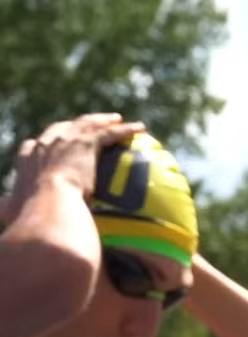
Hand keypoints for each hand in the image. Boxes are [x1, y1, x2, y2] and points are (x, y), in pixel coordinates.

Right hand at [3, 114, 144, 218]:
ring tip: (116, 119)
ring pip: (88, 124)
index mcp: (27, 159)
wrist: (50, 202)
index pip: (34, 145)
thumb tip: (1, 213)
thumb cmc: (34, 212)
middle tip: (90, 125)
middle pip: (63, 128)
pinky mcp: (86, 143)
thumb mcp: (16, 209)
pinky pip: (110, 133)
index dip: (44, 144)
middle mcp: (45, 144)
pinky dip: (125, 129)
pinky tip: (140, 128)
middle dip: (76, 124)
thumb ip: (9, 208)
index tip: (49, 145)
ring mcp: (65, 140)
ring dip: (102, 120)